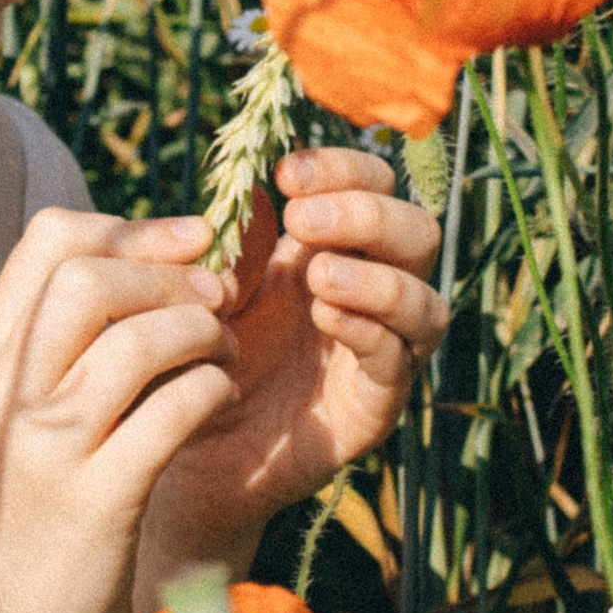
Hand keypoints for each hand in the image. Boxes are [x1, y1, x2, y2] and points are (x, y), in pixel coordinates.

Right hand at [0, 211, 239, 612]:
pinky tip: (218, 400)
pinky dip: (211, 391)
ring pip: (137, 342)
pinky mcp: (98, 500)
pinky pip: (172, 413)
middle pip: (88, 277)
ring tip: (222, 354)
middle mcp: (11, 392)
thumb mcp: (31, 405)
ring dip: (203, 334)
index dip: (134, 226)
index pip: (52, 240)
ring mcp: (50, 447)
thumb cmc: (44, 499)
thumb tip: (154, 246)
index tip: (189, 243)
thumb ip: (70, 332)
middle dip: (171, 274)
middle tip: (216, 297)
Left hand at [141, 147, 445, 566]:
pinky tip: (326, 318)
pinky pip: (398, 360)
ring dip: (377, 278)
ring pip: (425, 299)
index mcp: (335, 247)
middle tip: (303, 220)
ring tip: (317, 278)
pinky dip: (369, 330)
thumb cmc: (199, 355)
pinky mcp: (378, 404)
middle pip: (418, 231)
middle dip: (367, 215)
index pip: (373, 184)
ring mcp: (384, 348)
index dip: (343, 167)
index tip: (287, 173)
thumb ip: (239, 245)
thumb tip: (259, 191)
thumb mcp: (212, 288)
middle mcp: (373, 290)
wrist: (188, 445)